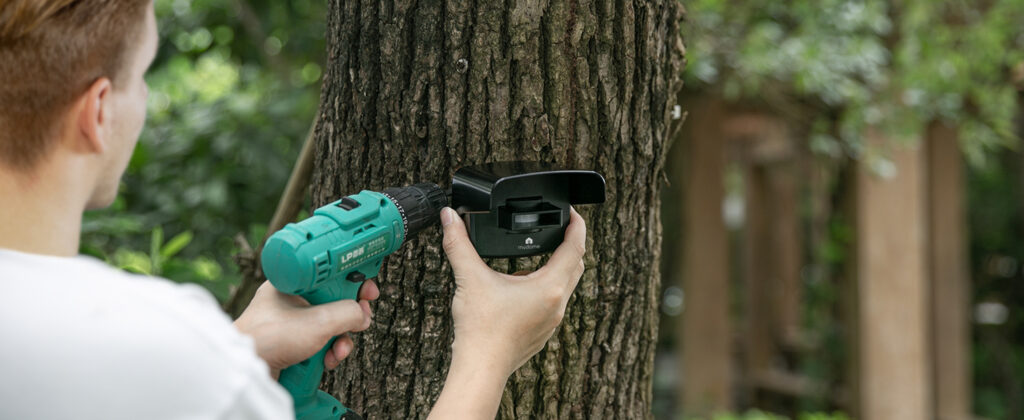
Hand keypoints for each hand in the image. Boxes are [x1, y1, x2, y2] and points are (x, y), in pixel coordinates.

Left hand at [233, 280, 378, 378]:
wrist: (246, 371)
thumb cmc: (266, 339)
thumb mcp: (319, 321)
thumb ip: (348, 313)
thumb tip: (362, 314)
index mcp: (292, 284)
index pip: (330, 275)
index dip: (352, 282)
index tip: (368, 290)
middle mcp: (290, 302)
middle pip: (333, 303)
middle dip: (348, 319)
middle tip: (358, 322)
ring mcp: (290, 325)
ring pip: (328, 327)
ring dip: (339, 341)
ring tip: (338, 350)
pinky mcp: (291, 345)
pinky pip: (318, 344)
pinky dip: (327, 353)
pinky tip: (326, 360)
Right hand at [442, 206, 585, 377]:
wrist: (480, 370)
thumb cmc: (480, 330)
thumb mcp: (469, 278)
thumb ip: (458, 243)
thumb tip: (449, 217)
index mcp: (549, 287)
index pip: (575, 248)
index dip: (576, 225)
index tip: (571, 212)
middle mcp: (557, 304)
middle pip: (575, 266)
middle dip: (569, 244)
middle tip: (558, 228)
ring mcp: (552, 321)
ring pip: (565, 286)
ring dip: (556, 267)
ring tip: (537, 253)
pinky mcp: (542, 332)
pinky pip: (553, 303)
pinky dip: (545, 287)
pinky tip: (522, 285)